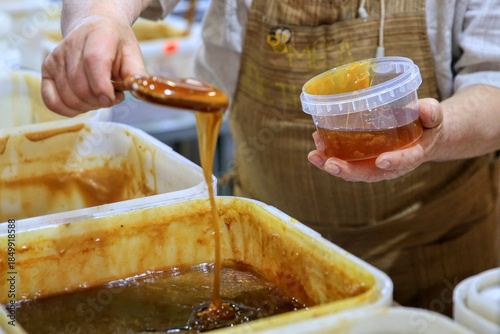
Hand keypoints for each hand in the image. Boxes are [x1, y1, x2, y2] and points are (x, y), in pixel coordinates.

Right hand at [41, 15, 147, 115]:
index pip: (94, 62)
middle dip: (100, 101)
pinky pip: (52, 101)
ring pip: (68, 97)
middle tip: (112, 96)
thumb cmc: (116, 45)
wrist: (94, 30)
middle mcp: (72, 44)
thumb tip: (139, 92)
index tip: (112, 99)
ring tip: (100, 96)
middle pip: (80, 85)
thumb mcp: (132, 54)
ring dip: (88, 106)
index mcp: (98, 35)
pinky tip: (84, 103)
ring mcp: (56, 58)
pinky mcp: (47, 70)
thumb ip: (136, 74)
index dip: (102, 86)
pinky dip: (69, 110)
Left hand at [307, 98, 442, 181]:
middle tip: (330, 164)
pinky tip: (316, 142)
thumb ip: (431, 113)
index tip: (382, 161)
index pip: (405, 161)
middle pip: (368, 173)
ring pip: (352, 169)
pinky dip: (329, 154)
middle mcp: (390, 165)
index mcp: (412, 155)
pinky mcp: (363, 158)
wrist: (421, 135)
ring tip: (313, 155)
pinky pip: (345, 159)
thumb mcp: (434, 117)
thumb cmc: (427, 125)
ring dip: (331, 164)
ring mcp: (374, 163)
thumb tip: (425, 110)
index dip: (394, 162)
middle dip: (348, 171)